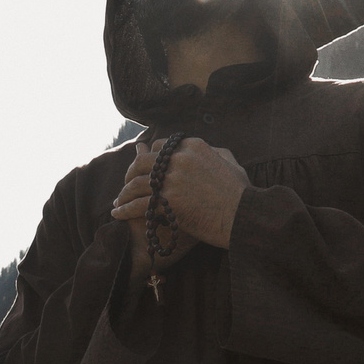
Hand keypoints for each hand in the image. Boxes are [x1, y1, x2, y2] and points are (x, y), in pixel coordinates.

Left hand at [112, 139, 249, 276]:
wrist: (245, 217)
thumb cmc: (243, 195)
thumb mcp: (232, 165)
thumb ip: (217, 153)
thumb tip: (208, 148)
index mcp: (194, 146)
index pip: (159, 146)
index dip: (147, 159)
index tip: (142, 170)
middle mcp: (180, 158)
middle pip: (142, 162)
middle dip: (130, 174)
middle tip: (125, 187)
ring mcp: (173, 178)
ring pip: (136, 183)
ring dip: (124, 194)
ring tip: (118, 203)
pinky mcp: (168, 200)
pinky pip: (137, 203)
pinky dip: (124, 209)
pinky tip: (118, 215)